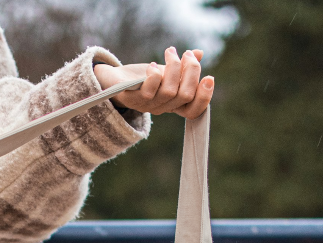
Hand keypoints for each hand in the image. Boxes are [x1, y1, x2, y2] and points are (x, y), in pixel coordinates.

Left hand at [93, 47, 213, 118]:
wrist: (112, 80)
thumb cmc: (141, 76)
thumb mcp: (165, 68)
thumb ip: (182, 65)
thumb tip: (198, 53)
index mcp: (172, 103)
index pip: (193, 111)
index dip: (204, 98)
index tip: (209, 77)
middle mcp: (162, 108)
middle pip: (185, 95)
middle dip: (191, 71)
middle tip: (186, 53)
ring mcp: (147, 106)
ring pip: (169, 91)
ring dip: (173, 67)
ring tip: (169, 51)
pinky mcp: (132, 99)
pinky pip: (149, 91)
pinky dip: (154, 75)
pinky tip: (153, 66)